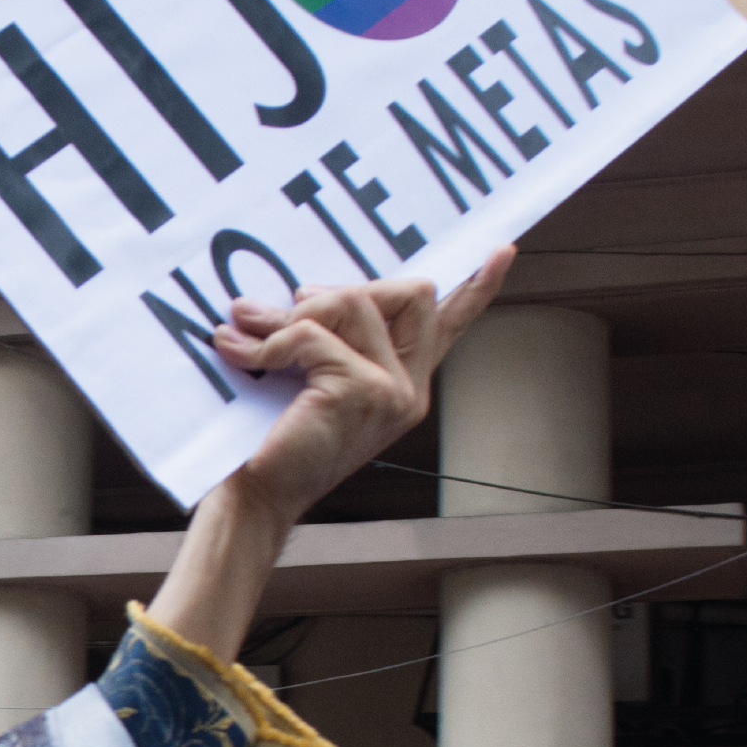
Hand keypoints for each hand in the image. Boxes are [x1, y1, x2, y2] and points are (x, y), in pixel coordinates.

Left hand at [212, 243, 514, 523]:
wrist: (255, 496)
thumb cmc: (276, 438)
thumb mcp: (311, 378)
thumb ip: (327, 337)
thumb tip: (304, 289)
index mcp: (404, 384)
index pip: (451, 327)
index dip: (477, 287)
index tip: (505, 250)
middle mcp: (409, 389)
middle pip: (410, 293)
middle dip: (346, 289)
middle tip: (291, 307)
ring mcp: (393, 391)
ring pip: (356, 302)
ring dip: (294, 312)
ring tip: (250, 330)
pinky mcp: (362, 391)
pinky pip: (310, 333)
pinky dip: (268, 340)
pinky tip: (240, 354)